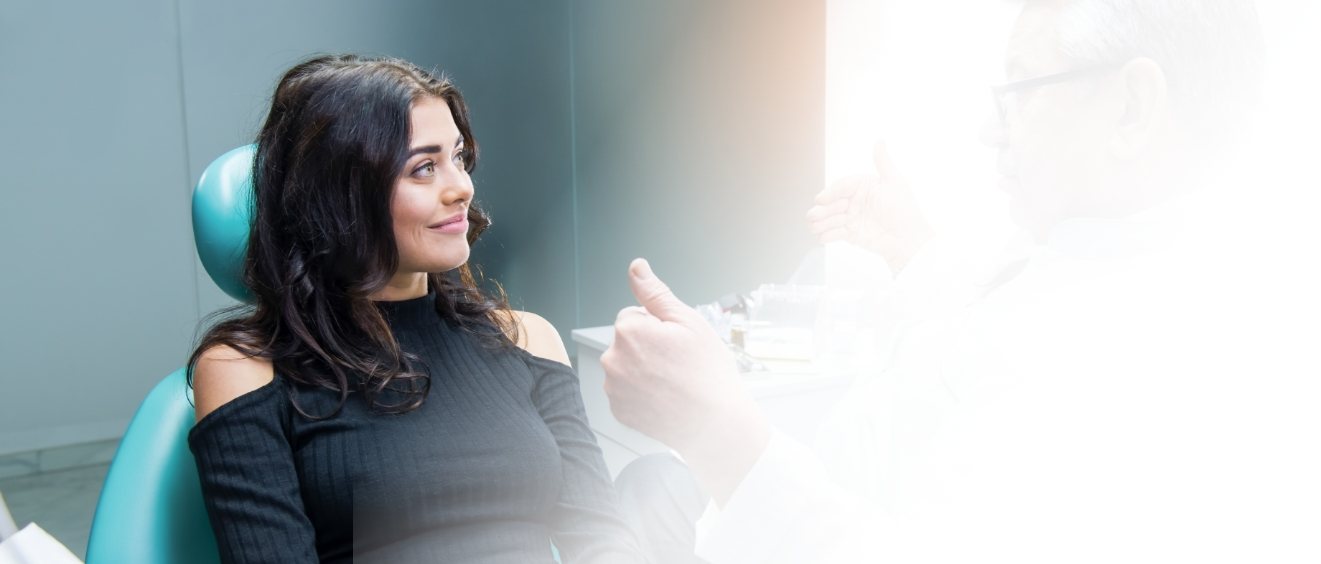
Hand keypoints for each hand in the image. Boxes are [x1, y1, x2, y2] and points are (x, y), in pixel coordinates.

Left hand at [602, 258, 770, 503]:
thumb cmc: (707, 372)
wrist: (715, 424)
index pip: (633, 315)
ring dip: (642, 368)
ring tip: (672, 382)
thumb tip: (636, 267)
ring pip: (625, 365)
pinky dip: (640, 392)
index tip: (676, 343)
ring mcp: (613, 388)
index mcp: (628, 331)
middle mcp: (612, 359)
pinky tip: (663, 397)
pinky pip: (625, 390)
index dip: (658, 326)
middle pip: (627, 340)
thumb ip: (655, 292)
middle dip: (647, 346)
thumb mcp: (688, 321)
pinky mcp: (618, 410)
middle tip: (676, 363)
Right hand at [806, 143, 932, 271]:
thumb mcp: (895, 182)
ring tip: (815, 227)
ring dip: (820, 223)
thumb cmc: (905, 210)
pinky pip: (834, 234)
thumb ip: (883, 162)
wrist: (908, 239)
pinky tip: (822, 237)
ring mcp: (852, 218)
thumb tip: (879, 141)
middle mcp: (855, 201)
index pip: (842, 186)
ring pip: (829, 219)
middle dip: (822, 210)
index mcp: (863, 187)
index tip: (821, 199)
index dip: (830, 192)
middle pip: (831, 203)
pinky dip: (826, 235)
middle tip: (816, 215)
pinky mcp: (851, 234)